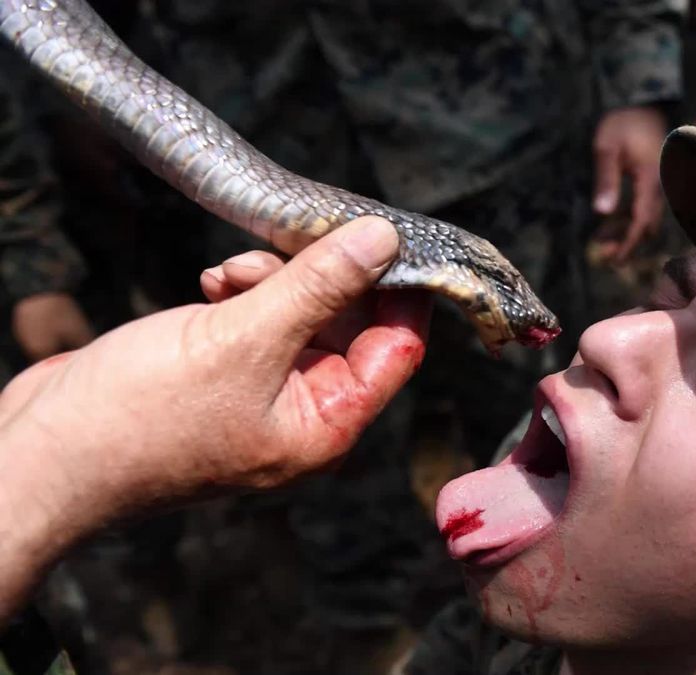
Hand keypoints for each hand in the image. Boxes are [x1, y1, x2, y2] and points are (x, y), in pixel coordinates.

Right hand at [0, 216, 429, 616]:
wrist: (42, 453)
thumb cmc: (138, 419)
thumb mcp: (241, 340)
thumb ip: (317, 287)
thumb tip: (384, 241)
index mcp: (327, 425)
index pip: (397, 347)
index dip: (400, 289)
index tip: (388, 232)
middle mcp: (304, 412)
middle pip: (350, 324)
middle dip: (321, 277)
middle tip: (289, 243)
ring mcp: (261, 393)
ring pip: (301, 313)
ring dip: (276, 279)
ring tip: (230, 274)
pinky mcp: (221, 372)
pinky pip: (258, 320)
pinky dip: (243, 293)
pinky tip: (212, 284)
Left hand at [591, 105, 668, 263]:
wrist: (643, 105)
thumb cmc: (623, 123)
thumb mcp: (607, 148)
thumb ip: (605, 180)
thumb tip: (602, 213)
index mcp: (650, 180)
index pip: (642, 221)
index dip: (629, 244)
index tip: (614, 260)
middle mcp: (659, 186)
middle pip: (647, 225)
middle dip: (628, 243)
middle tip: (605, 257)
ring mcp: (658, 185)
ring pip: (645, 218)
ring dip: (626, 232)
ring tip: (600, 242)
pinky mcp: (652, 182)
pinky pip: (643, 207)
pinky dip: (628, 219)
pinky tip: (608, 223)